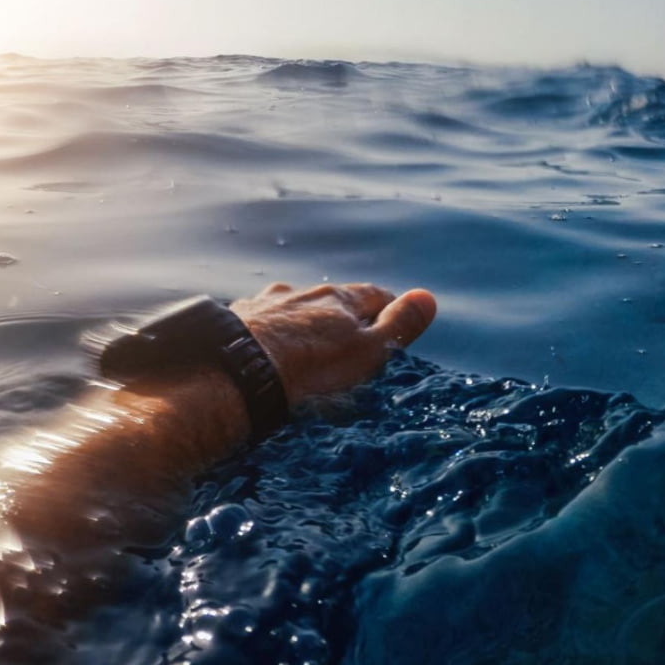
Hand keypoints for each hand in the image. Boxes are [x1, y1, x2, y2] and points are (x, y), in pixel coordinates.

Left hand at [230, 282, 436, 403]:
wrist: (240, 371)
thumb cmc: (312, 365)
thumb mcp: (368, 350)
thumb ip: (398, 325)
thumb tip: (428, 298)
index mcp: (339, 298)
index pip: (374, 295)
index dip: (387, 309)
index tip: (392, 322)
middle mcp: (302, 293)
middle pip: (330, 300)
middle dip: (340, 316)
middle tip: (347, 339)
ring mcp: (265, 304)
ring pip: (291, 307)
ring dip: (300, 321)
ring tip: (302, 345)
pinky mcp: (235, 320)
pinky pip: (258, 321)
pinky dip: (266, 332)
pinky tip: (262, 348)